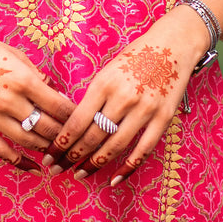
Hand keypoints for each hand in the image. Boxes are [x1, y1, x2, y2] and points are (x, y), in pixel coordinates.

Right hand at [0, 22, 75, 174]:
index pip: (58, 105)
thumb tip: (50, 88)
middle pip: (47, 127)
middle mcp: (9, 100)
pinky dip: (19, 161)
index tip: (83, 118)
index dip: (74, 115)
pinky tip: (32, 165)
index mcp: (22, 79)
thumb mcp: (12, 52)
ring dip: (46, 147)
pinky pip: (1, 150)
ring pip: (28, 141)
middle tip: (75, 138)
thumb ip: (33, 72)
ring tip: (57, 149)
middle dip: (64, 134)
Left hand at [42, 10, 208, 185]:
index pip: (78, 120)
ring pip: (115, 146)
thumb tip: (74, 124)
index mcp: (104, 83)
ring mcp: (145, 109)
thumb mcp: (108, 69)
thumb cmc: (135, 55)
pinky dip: (128, 167)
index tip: (49, 154)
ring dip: (95, 164)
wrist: (173, 44)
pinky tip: (114, 179)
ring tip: (80, 174)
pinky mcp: (163, 117)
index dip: (62, 141)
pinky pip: (143, 149)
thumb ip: (94, 95)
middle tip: (57, 168)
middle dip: (72, 156)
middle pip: (93, 136)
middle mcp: (123, 97)